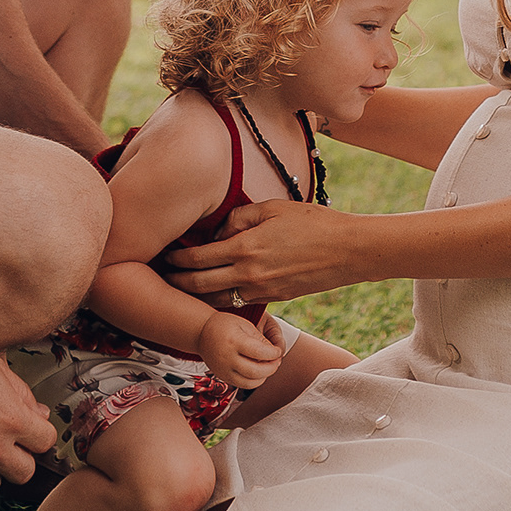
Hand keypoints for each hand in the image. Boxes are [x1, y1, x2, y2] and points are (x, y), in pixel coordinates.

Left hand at [171, 197, 364, 305]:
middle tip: (163, 278)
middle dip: (177, 283)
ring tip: (182, 290)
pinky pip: (239, 303)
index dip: (177, 260)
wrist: (347, 251)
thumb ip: (238, 217)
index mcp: (244, 248)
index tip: (165, 257)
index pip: (197, 259)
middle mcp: (248, 275)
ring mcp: (261, 291)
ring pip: (217, 300)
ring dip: (196, 296)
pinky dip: (222, 300)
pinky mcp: (274, 299)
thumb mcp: (272, 208)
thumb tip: (219, 233)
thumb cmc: (311, 222)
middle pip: (199, 286)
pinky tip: (215, 294)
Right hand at [196, 309, 284, 390]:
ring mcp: (224, 370)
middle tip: (277, 361)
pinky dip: (254, 381)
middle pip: (256, 372)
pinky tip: (258, 371)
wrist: (200, 332)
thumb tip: (275, 354)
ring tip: (269, 367)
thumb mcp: (244, 325)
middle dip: (272, 368)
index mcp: (234, 341)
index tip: (278, 351)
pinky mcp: (222, 377)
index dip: (274, 354)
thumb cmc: (224, 325)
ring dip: (264, 377)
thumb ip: (260, 339)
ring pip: (250, 383)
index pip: (260, 352)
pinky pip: (242, 385)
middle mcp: (228, 358)